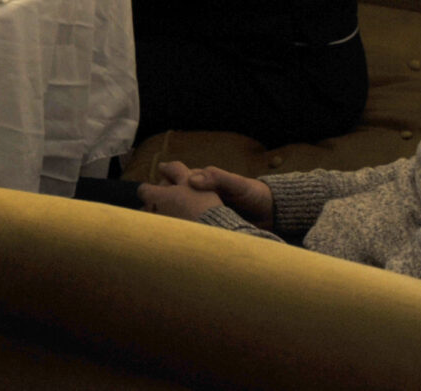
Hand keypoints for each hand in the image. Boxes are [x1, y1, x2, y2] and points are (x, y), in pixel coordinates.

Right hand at [144, 160, 274, 226]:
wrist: (273, 213)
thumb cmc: (254, 194)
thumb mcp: (236, 184)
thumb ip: (216, 179)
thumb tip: (190, 179)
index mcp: (202, 182)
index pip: (173, 180)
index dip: (160, 187)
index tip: (147, 196)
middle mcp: (199, 196)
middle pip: (172, 198)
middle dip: (158, 205)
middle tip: (147, 215)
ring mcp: (204, 212)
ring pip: (180, 214)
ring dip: (168, 221)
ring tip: (156, 232)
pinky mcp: (211, 226)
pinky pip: (192, 228)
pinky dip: (182, 233)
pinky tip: (175, 242)